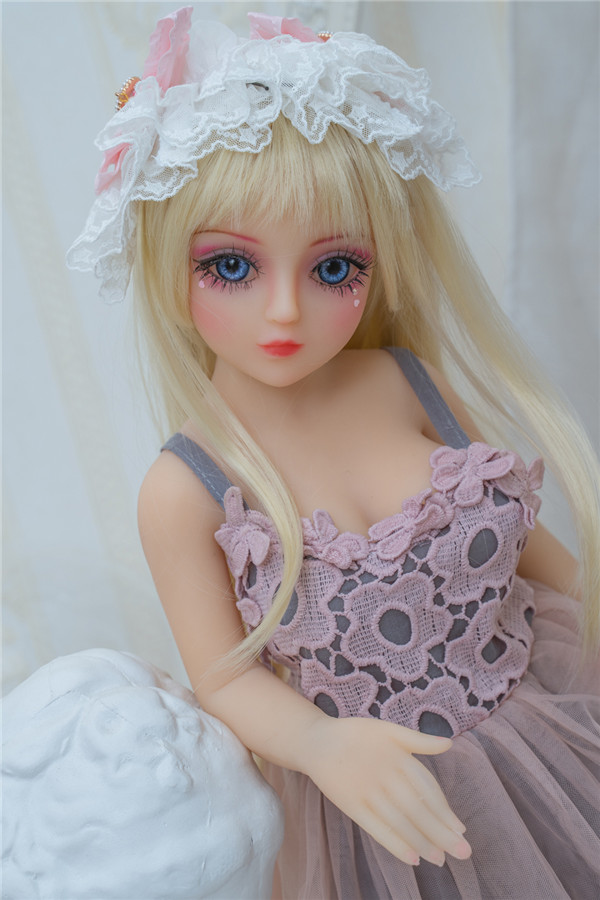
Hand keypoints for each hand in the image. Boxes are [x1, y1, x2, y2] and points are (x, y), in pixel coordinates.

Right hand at [302, 716, 471, 866]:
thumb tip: (450, 743)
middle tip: (463, 853)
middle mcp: (384, 774)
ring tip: (440, 859)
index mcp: (396, 755)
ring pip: (399, 820)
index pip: (426, 787)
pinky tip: (412, 858)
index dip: (444, 809)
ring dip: (421, 841)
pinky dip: (394, 843)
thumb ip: (418, 739)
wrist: (317, 741)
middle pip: (417, 807)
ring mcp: (367, 790)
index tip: (461, 830)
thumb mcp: (387, 729)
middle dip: (441, 831)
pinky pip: (375, 827)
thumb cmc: (357, 735)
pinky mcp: (351, 804)